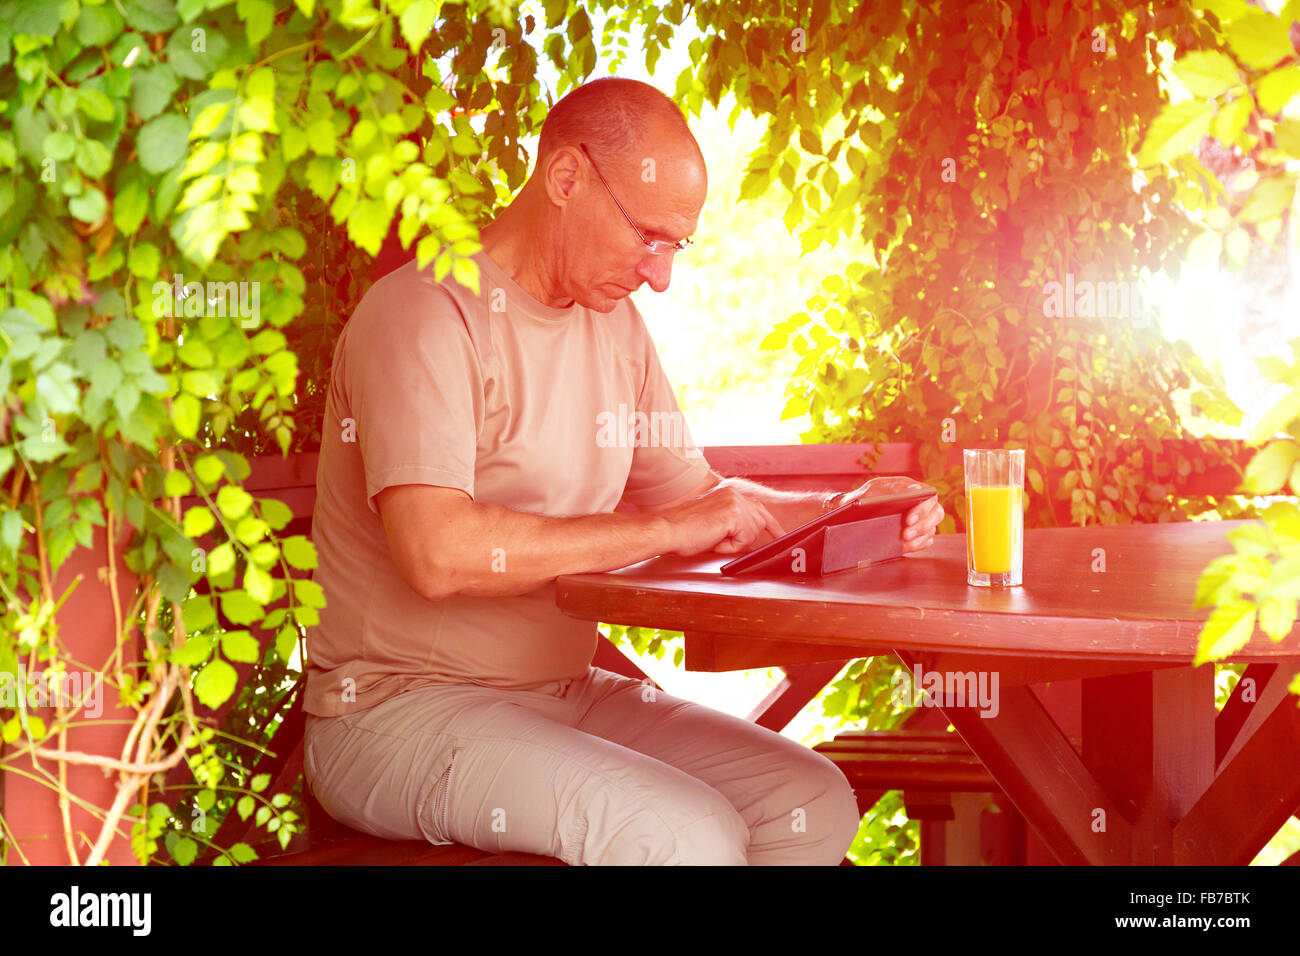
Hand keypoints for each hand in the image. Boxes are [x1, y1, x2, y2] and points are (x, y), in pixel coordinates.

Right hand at [661, 481, 784, 555]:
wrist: (668, 530)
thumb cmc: (684, 531)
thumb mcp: (714, 523)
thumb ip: (734, 524)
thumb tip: (752, 538)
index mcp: (729, 492)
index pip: (758, 508)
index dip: (772, 525)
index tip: (782, 535)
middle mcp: (735, 493)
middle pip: (759, 523)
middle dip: (744, 538)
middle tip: (719, 539)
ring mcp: (735, 502)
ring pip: (752, 533)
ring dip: (734, 543)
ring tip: (712, 538)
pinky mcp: (733, 514)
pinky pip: (743, 540)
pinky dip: (729, 546)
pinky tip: (713, 539)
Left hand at [841, 476, 944, 554]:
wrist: (852, 511)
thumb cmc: (865, 496)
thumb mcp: (875, 488)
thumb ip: (895, 487)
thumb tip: (915, 488)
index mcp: (914, 489)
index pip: (930, 497)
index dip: (923, 509)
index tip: (908, 519)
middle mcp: (921, 504)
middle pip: (936, 514)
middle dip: (922, 526)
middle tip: (906, 534)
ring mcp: (920, 520)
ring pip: (932, 529)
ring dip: (919, 538)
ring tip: (904, 541)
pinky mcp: (917, 534)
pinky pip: (926, 541)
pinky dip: (918, 545)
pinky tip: (905, 546)